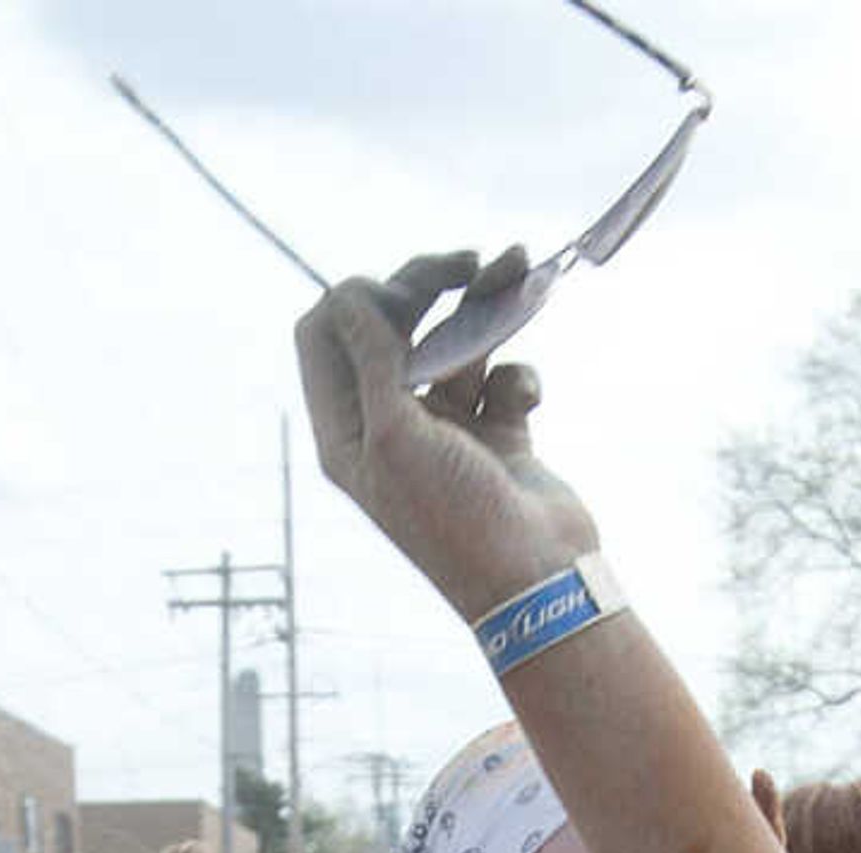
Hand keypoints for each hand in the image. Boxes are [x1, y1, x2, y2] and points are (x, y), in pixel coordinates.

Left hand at [298, 253, 598, 615]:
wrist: (536, 579)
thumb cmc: (455, 516)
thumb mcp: (396, 434)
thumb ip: (372, 358)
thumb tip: (346, 292)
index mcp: (345, 429)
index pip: (323, 335)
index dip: (356, 298)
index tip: (403, 294)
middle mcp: (388, 423)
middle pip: (390, 324)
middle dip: (426, 285)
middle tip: (467, 264)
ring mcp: (444, 428)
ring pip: (455, 341)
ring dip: (484, 306)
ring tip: (517, 268)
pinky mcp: (497, 431)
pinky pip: (501, 377)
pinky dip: (517, 375)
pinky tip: (527, 398)